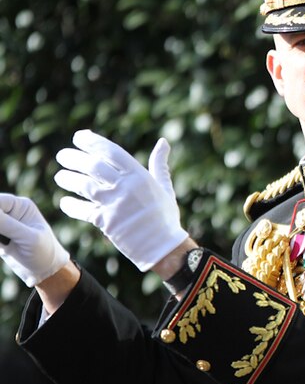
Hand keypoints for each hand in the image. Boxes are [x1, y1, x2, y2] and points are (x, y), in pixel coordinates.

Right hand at [0, 194, 70, 286]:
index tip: (0, 227)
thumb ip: (7, 224)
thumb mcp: (28, 238)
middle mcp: (10, 212)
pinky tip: (2, 247)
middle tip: (3, 240)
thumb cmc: (44, 252)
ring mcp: (2, 224)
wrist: (45, 272)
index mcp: (21, 205)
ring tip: (4, 244)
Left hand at [55, 129, 187, 271]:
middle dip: (74, 158)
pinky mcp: (106, 222)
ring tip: (59, 176)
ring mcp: (115, 204)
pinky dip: (70, 206)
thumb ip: (159, 164)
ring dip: (68, 179)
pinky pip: (82, 211)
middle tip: (62, 155)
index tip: (79, 137)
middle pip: (93, 166)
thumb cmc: (165, 216)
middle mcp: (127, 187)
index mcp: (140, 176)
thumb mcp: (164, 187)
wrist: (163, 246)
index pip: (112, 152)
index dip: (93, 142)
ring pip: (84, 186)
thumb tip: (163, 141)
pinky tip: (64, 202)